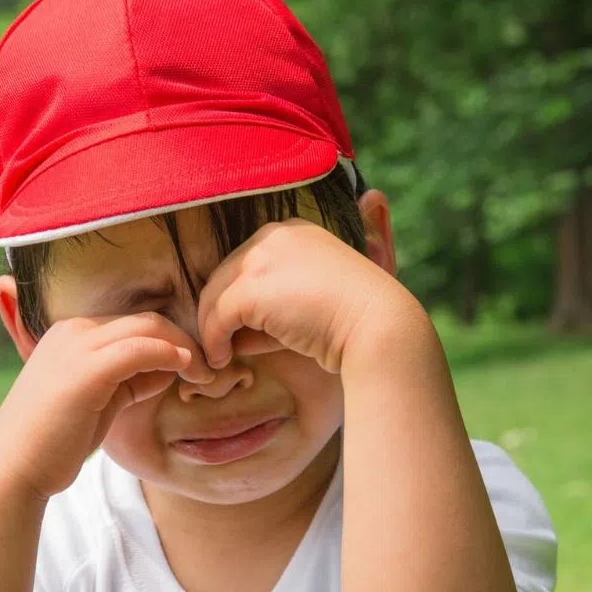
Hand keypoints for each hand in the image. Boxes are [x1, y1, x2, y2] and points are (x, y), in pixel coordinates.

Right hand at [0, 312, 214, 499]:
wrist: (13, 469)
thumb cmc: (56, 442)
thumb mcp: (99, 401)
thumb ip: (129, 380)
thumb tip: (168, 366)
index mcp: (71, 334)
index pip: (134, 323)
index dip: (169, 340)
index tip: (193, 365)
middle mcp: (73, 331)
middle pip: (145, 319)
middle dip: (184, 339)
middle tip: (208, 366)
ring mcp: (77, 347)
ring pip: (148, 328)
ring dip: (184, 348)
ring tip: (204, 373)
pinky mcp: (87, 370)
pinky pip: (140, 349)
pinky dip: (169, 355)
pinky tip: (186, 371)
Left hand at [197, 219, 412, 372]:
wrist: (379, 327)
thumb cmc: (353, 324)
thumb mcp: (314, 302)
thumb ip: (274, 307)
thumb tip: (231, 335)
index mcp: (294, 232)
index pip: (248, 263)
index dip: (239, 298)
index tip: (241, 328)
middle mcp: (275, 235)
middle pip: (226, 275)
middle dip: (220, 312)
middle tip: (222, 344)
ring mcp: (262, 257)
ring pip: (215, 294)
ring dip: (211, 327)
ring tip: (220, 355)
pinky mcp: (252, 287)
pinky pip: (216, 316)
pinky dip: (213, 340)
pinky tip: (222, 359)